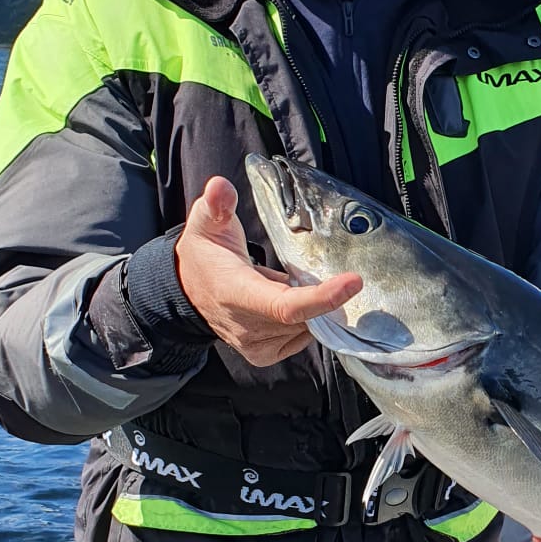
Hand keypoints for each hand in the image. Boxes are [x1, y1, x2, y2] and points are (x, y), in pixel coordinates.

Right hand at [175, 176, 361, 367]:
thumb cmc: (204, 255)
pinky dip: (305, 321)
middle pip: (304, 317)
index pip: (286, 306)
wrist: (186, 291)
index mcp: (236, 293)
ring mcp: (255, 345)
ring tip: (288, 284)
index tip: (353, 281)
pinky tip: (290, 301)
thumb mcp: (205, 223)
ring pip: (305, 328)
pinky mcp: (263, 355)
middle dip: (323, 295)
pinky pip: (300, 338)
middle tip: (320, 272)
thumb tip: (221, 186)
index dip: (323, 298)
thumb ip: (216, 205)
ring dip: (311, 306)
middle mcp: (246, 326)